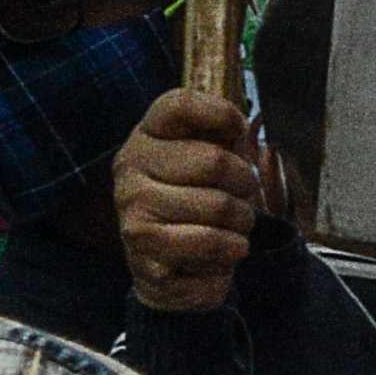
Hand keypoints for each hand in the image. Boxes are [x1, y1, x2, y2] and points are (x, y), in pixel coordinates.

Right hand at [110, 80, 272, 316]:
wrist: (165, 268)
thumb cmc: (194, 203)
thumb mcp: (206, 162)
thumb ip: (223, 138)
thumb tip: (240, 128)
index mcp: (145, 136)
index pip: (179, 105)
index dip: (219, 112)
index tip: (240, 129)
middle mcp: (130, 168)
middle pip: (214, 161)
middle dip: (245, 183)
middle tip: (245, 197)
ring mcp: (132, 209)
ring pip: (217, 206)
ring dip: (242, 223)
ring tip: (237, 228)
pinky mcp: (144, 251)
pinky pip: (209, 244)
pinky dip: (230, 251)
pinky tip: (225, 253)